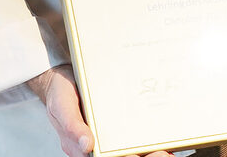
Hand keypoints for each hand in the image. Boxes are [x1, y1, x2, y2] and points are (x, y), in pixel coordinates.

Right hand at [26, 65, 180, 156]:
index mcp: (82, 146)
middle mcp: (96, 145)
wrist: (61, 77)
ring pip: (129, 149)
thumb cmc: (60, 94)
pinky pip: (132, 134)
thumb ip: (72, 126)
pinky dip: (147, 138)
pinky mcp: (116, 124)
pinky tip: (163, 138)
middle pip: (121, 156)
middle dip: (144, 156)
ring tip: (165, 151)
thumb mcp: (62, 107)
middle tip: (161, 154)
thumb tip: (86, 146)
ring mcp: (107, 135)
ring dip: (149, 151)